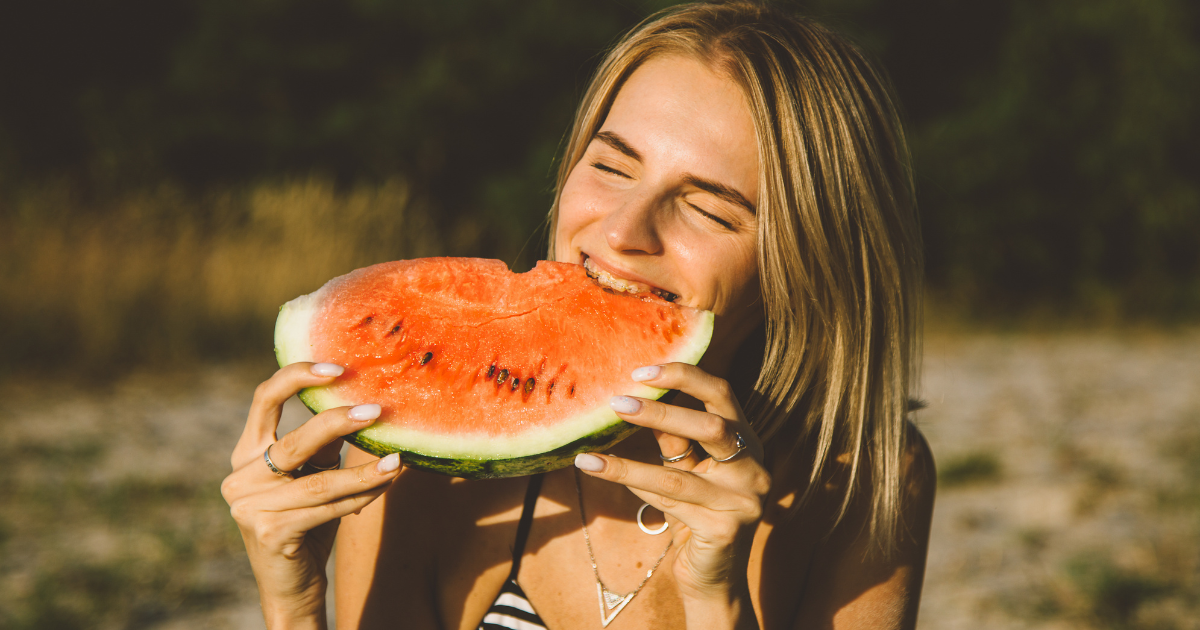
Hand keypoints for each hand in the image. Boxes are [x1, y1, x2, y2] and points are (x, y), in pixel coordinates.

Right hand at [221, 362, 402, 627]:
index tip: (338, 366)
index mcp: (246, 452)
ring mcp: (249, 507)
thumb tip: (368, 402)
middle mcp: (240, 476)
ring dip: (363, 472)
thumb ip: (327, 443)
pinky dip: (359, 497)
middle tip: (377, 410)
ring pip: (318, 481)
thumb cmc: (308, 522)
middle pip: (294, 439)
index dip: (298, 376)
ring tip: (397, 460)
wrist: (291, 587)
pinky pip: (326, 509)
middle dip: (338, 422)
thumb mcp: (314, 475)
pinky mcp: (269, 533)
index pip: (264, 398)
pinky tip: (384, 485)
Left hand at [574, 363, 770, 604]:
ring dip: (628, 462)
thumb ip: (673, 437)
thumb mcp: (685, 468)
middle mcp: (754, 468)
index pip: (722, 394)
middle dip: (660, 413)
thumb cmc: (695, 513)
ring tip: (587, 455)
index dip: (684, 376)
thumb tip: (636, 397)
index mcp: (747, 442)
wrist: (712, 577)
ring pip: (678, 474)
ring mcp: (744, 501)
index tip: (641, 371)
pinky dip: (633, 488)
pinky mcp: (725, 530)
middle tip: (616, 402)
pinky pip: (668, 504)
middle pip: (711, 427)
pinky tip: (601, 474)